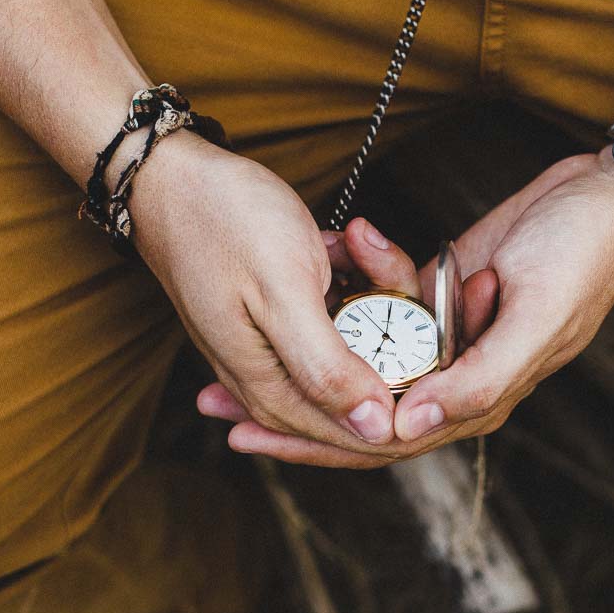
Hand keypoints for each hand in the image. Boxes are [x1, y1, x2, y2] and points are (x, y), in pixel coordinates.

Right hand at [130, 132, 403, 452]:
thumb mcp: (283, 292)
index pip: (356, 435)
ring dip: (368, 287)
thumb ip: (327, 367)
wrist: (168, 177)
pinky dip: (348, 276)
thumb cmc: (223, 224)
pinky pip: (341, 314)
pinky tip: (334, 245)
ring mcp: (276, 351)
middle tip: (383, 268)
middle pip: (363, 386)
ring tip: (343, 242)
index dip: (410, 405)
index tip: (445, 357)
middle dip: (393, 327)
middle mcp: (272, 382)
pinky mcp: (284, 321)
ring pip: (358, 342)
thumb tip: (376, 429)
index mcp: (272, 389)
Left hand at [199, 149, 613, 466]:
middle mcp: (456, 381)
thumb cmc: (581, 258)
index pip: (377, 441)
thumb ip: (476, 380)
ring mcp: (448, 338)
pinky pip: (385, 298)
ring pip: (361, 355)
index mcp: (477, 401)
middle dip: (284, 405)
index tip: (246, 429)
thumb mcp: (533, 317)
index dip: (310, 440)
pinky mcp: (443, 294)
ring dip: (311, 336)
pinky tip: (345, 236)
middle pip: (355, 410)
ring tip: (243, 330)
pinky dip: (365, 270)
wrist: (613, 197)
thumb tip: (405, 429)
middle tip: (211, 399)